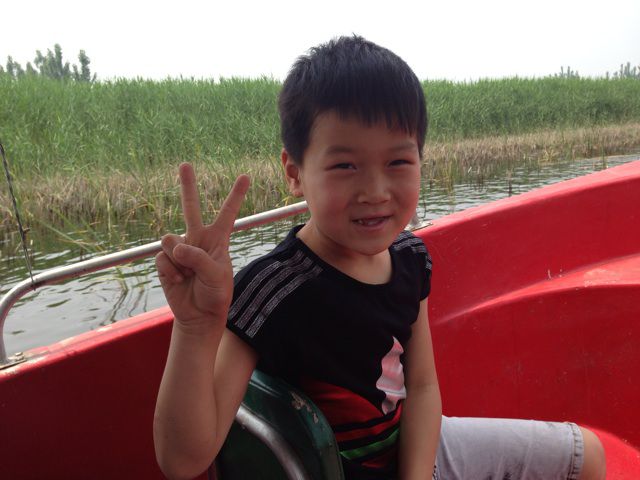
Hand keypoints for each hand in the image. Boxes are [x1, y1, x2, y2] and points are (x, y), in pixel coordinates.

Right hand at [155, 163, 249, 333]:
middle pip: (191, 208)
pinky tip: (178, 280)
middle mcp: (198, 239)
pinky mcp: (165, 261)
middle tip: (186, 164)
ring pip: (170, 239)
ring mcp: (180, 249)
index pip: (228, 213)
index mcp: (218, 240)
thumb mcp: (217, 276)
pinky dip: (170, 270)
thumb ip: (198, 258)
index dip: (236, 195)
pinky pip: (162, 257)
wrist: (199, 315)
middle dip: (188, 186)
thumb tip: (176, 246)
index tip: (245, 176)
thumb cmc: (215, 295)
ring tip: (188, 275)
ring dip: (179, 258)